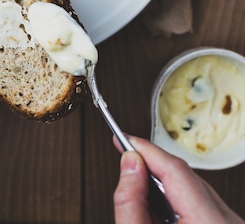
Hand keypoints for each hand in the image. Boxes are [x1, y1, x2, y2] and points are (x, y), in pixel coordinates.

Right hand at [114, 136, 244, 223]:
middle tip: (125, 164)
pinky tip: (160, 210)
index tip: (122, 138)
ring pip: (192, 188)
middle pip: (184, 177)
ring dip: (164, 185)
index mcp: (210, 223)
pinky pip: (201, 202)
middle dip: (152, 168)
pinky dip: (177, 200)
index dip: (146, 149)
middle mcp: (228, 221)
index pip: (175, 169)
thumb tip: (129, 161)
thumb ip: (131, 201)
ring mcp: (231, 223)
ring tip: (140, 194)